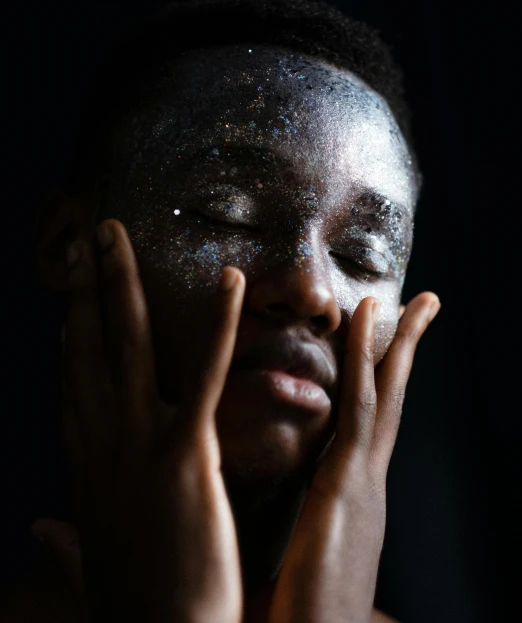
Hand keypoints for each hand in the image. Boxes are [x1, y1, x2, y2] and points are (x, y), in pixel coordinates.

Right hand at [31, 219, 245, 622]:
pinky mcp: (184, 455)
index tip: (69, 308)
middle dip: (84, 292)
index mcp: (89, 473)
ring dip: (120, 284)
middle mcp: (102, 449)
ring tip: (117, 235)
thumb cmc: (137, 612)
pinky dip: (214, 323)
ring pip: (124, 348)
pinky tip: (228, 279)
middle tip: (88, 241)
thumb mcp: (94, 567)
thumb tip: (42, 530)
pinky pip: (200, 375)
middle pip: (86, 352)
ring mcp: (138, 447)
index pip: (72, 392)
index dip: (68, 344)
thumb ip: (66, 543)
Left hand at [267, 292, 439, 622]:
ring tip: (415, 300)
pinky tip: (365, 318)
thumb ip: (304, 522)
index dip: (382, 383)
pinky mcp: (349, 485)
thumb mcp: (302, 556)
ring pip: (388, 394)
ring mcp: (364, 482)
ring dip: (400, 343)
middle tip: (425, 308)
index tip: (386, 350)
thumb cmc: (297, 616)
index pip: (371, 425)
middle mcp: (367, 484)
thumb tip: (287, 510)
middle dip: (409, 353)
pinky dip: (367, 358)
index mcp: (351, 497)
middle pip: (393, 402)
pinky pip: (363, 406)